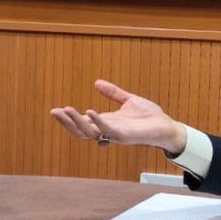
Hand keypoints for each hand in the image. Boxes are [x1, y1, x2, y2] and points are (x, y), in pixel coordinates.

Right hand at [49, 79, 186, 153]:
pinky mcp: (125, 136)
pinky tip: (89, 111)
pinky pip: (107, 130)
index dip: (69, 118)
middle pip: (81, 130)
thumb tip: (96, 83)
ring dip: (76, 122)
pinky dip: (97, 121)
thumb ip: (113, 93)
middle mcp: (108, 131)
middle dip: (67, 123)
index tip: (56, 110)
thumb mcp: (129, 100)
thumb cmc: (150, 117)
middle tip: (53, 112)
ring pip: (90, 132)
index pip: (83, 122)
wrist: (167, 126)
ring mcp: (115, 135)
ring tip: (65, 110)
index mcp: (107, 122)